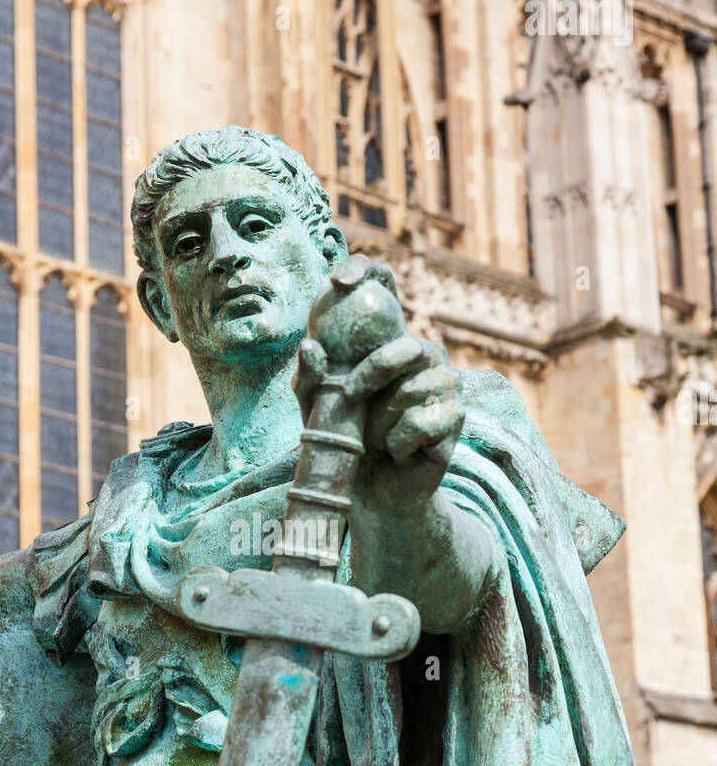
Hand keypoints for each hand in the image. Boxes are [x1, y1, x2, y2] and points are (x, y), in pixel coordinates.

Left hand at [295, 261, 462, 501]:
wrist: (373, 494)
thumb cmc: (345, 444)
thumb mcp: (317, 412)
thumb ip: (311, 381)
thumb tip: (309, 346)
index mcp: (390, 343)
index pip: (386, 288)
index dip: (366, 271)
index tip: (338, 281)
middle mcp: (424, 356)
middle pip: (408, 347)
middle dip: (374, 373)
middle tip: (350, 396)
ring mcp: (445, 385)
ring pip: (413, 390)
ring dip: (381, 422)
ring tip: (374, 439)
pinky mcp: (456, 418)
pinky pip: (423, 422)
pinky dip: (400, 442)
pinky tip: (398, 452)